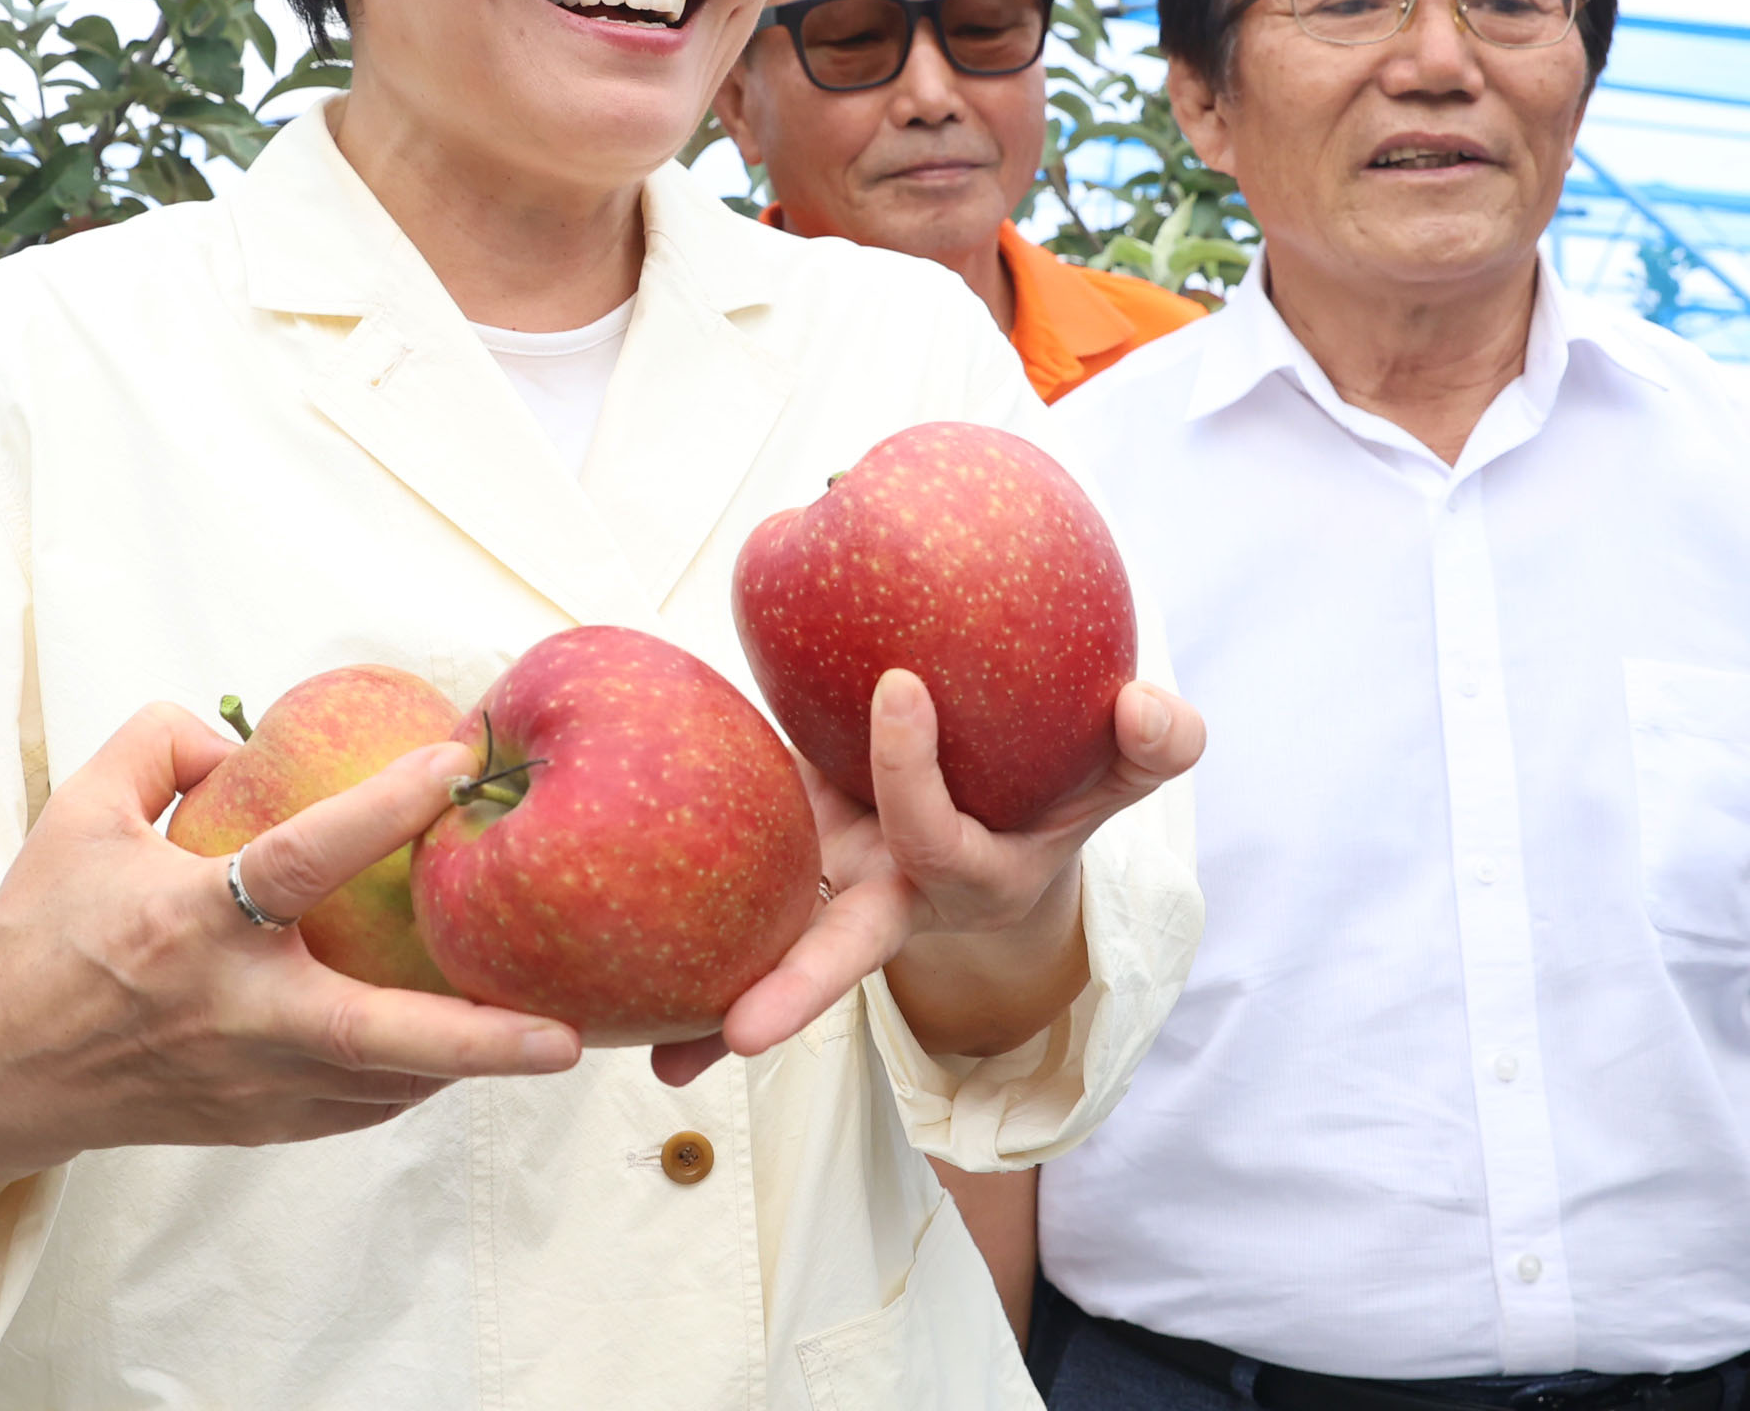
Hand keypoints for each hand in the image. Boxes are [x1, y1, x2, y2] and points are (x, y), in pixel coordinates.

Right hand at [0, 702, 582, 1223]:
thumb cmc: (41, 933)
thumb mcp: (78, 813)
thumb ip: (159, 744)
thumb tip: (242, 734)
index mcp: (189, 924)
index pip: (303, 860)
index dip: (384, 808)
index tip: (456, 767)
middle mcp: (231, 1013)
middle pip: (373, 1038)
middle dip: (478, 1043)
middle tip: (567, 1036)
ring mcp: (250, 1085)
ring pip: (385, 1086)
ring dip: (465, 1060)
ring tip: (541, 1022)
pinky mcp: (258, 1127)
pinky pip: (361, 1107)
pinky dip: (414, 1078)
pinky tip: (455, 1041)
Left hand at [650, 671, 1201, 1085]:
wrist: (1005, 807)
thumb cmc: (1059, 779)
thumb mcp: (1115, 768)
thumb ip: (1151, 745)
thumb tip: (1153, 707)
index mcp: (969, 868)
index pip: (935, 831)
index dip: (917, 768)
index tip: (896, 684)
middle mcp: (895, 895)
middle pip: (846, 950)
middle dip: (800, 991)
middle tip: (742, 1034)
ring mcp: (837, 888)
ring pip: (779, 949)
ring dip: (714, 1008)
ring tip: (650, 1066)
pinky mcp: (786, 859)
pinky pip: (729, 899)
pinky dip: (676, 943)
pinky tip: (596, 971)